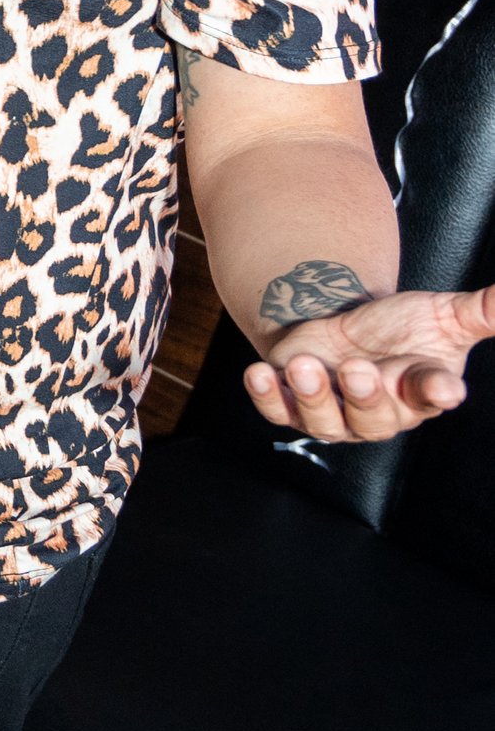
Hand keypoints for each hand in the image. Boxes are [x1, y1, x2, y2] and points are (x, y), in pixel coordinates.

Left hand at [244, 281, 492, 443]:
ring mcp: (334, 413)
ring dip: (311, 395)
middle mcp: (379, 411)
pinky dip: (266, 396)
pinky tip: (258, 373)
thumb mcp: (444, 314)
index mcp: (421, 390)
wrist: (349, 329)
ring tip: (304, 365)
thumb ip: (482, 311)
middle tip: (356, 369)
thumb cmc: (403, 328)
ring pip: (323, 419)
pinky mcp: (293, 403)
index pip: (433, 395)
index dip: (436, 392)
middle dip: (363, 395)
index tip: (442, 387)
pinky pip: (277, 410)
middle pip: (373, 417)